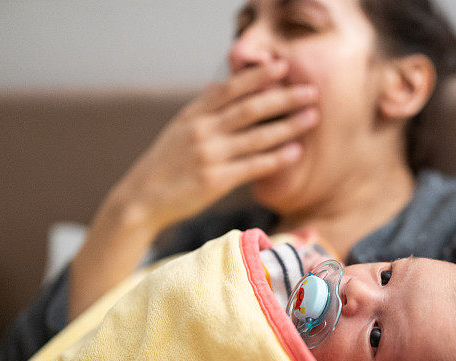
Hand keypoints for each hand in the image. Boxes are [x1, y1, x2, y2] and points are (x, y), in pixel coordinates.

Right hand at [108, 60, 319, 234]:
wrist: (142, 199)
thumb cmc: (166, 164)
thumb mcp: (178, 129)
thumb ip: (201, 107)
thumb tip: (217, 83)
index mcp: (194, 115)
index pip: (230, 88)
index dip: (258, 75)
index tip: (283, 66)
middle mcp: (202, 131)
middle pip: (250, 108)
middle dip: (284, 97)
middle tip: (312, 91)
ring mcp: (209, 156)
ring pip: (257, 137)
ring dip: (288, 126)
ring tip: (313, 117)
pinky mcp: (215, 181)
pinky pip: (253, 166)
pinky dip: (276, 158)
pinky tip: (296, 152)